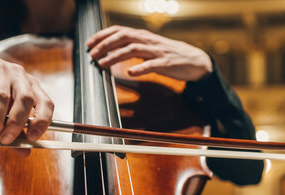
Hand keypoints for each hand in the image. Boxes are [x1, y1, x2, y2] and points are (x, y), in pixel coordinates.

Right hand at [0, 43, 53, 144]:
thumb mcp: (6, 109)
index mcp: (31, 87)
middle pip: (25, 100)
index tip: (32, 137)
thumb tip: (25, 152)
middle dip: (16, 124)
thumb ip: (16, 131)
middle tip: (5, 140)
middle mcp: (19, 76)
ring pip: (1, 96)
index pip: (46, 103)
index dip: (43, 121)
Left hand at [86, 26, 212, 81]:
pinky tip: (130, 73)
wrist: (195, 60)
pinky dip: (140, 68)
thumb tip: (113, 50)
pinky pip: (151, 65)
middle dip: (105, 45)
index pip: (119, 30)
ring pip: (133, 49)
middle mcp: (148, 41)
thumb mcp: (149, 48)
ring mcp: (157, 51)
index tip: (89, 43)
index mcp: (143, 36)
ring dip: (115, 56)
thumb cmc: (169, 55)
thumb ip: (133, 47)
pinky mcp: (166, 63)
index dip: (102, 35)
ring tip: (103, 64)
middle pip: (123, 37)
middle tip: (92, 54)